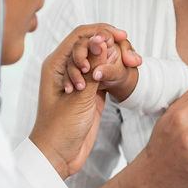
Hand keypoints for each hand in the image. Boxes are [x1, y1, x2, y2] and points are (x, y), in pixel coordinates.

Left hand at [29, 24, 141, 177]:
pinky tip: (127, 71)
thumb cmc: (58, 130)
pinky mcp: (89, 92)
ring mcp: (78, 80)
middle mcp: (65, 68)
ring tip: (132, 63)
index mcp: (55, 64)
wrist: (57, 156)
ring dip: (114, 58)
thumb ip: (92, 70)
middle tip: (129, 54)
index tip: (121, 36)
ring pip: (98, 59)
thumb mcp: (79, 98)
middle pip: (90, 44)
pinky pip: (102, 74)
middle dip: (110, 45)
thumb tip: (101, 42)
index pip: (79, 36)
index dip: (101, 32)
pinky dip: (114, 72)